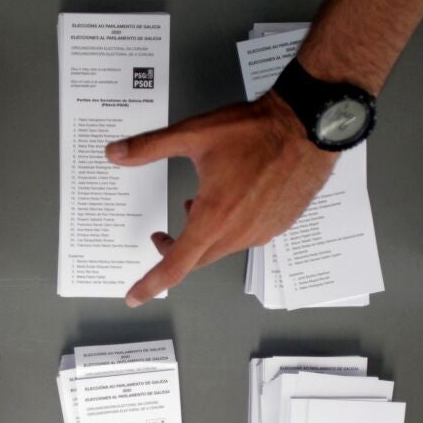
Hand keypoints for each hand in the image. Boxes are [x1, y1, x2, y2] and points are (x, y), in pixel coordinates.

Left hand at [106, 91, 337, 306]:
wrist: (309, 125)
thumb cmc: (254, 130)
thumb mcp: (194, 134)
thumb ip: (150, 147)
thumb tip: (114, 153)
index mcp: (213, 219)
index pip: (175, 265)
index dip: (150, 283)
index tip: (134, 297)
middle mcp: (238, 234)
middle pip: (197, 259)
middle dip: (174, 251)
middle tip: (160, 237)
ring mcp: (262, 232)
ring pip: (221, 247)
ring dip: (203, 234)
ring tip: (195, 205)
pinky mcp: (279, 225)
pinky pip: (245, 237)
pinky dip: (228, 228)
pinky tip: (229, 201)